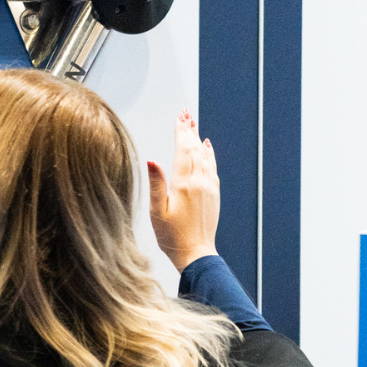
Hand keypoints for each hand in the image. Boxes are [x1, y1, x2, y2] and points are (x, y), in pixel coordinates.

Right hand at [147, 109, 219, 271]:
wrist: (196, 253)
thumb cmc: (172, 236)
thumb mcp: (157, 211)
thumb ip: (156, 184)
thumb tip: (152, 160)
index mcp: (184, 184)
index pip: (183, 150)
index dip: (180, 132)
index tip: (179, 117)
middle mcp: (200, 182)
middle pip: (195, 149)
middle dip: (189, 130)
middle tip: (185, 114)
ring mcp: (209, 187)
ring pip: (204, 156)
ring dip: (198, 139)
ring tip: (193, 124)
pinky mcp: (214, 194)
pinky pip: (212, 167)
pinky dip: (209, 154)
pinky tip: (207, 147)